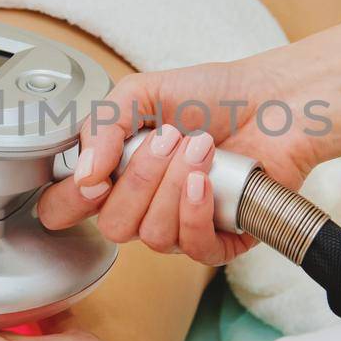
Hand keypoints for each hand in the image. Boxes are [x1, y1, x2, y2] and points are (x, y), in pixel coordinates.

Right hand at [37, 55, 324, 264]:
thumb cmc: (215, 95)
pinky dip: (196, 213)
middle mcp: (145, 206)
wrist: (274, 100)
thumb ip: (101, 125)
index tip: (94, 177)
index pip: (66, 210)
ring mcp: (181, 225)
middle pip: (112, 227)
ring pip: (153, 236)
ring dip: (175, 185)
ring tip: (201, 146)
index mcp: (117, 174)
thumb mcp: (141, 92)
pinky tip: (206, 183)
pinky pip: (194, 249)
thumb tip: (82, 173)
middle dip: (140, 178)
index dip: (69, 202)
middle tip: (168, 139)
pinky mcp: (222, 239)